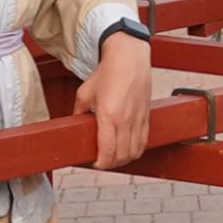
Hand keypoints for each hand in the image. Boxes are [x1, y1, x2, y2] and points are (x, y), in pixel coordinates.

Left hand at [83, 31, 156, 168]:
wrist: (129, 57)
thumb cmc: (107, 72)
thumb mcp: (85, 93)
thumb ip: (79, 112)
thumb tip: (75, 125)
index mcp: (109, 116)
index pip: (107, 152)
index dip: (99, 164)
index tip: (92, 162)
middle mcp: (126, 120)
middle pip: (121, 157)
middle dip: (110, 164)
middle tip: (101, 161)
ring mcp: (138, 119)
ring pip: (135, 152)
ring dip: (124, 159)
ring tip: (114, 157)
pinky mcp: (146, 116)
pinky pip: (144, 141)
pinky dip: (136, 150)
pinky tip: (128, 148)